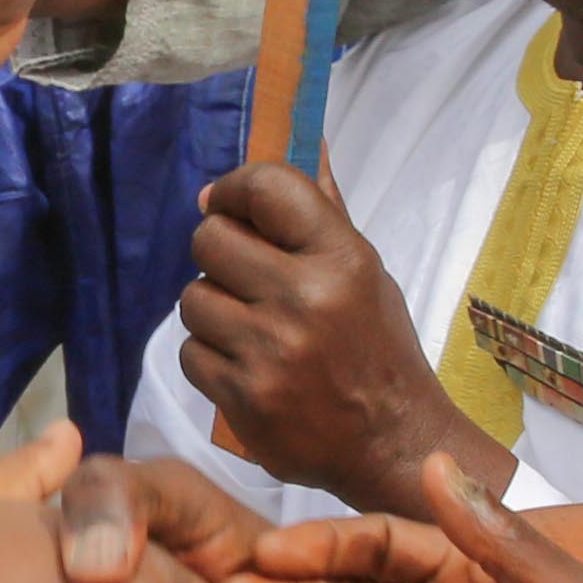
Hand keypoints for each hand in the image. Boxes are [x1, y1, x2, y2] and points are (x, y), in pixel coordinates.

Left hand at [173, 162, 475, 507]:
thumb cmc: (377, 350)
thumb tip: (308, 138)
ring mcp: (271, 352)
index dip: (233, 188)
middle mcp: (306, 299)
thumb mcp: (366, 273)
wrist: (392, 444)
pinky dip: (209, 357)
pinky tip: (246, 367)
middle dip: (218, 253)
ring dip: (212, 309)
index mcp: (342, 259)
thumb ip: (324, 212)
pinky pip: (190, 352)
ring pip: (191, 298)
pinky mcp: (243, 397)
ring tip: (249, 328)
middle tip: (240, 276)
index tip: (226, 205)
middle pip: (210, 239)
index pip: (267, 186)